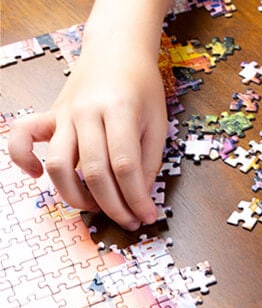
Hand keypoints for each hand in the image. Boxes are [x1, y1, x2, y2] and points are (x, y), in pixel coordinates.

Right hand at [8, 40, 166, 229]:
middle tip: (129, 221)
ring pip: (59, 165)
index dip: (136, 198)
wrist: (118, 51)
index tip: (147, 216)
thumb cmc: (142, 88)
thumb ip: (148, 160)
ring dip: (76, 196)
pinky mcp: (50, 115)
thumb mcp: (158, 123)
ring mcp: (65, 114)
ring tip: (98, 208)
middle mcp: (87, 113)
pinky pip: (23, 137)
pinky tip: (37, 176)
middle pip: (94, 172)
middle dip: (114, 206)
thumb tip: (138, 197)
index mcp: (120, 111)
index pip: (125, 166)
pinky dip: (22, 158)